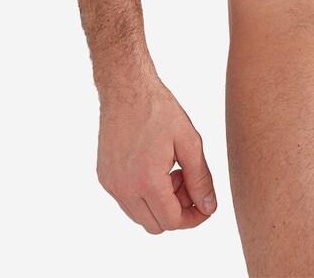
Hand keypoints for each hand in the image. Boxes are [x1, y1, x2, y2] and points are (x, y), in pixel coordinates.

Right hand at [96, 76, 217, 231]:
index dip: (194, 217)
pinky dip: (143, 195)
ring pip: (140, 216)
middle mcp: (124, 188)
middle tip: (186, 179)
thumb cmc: (159, 110)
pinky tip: (154, 166)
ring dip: (160, 203)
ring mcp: (111, 184)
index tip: (205, 204)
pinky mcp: (104, 177)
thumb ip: (200, 178)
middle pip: (156, 225)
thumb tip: (208, 207)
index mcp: (147, 181)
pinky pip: (126, 201)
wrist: (127, 88)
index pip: (173, 221)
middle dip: (177, 210)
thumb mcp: (189, 141)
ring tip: (171, 171)